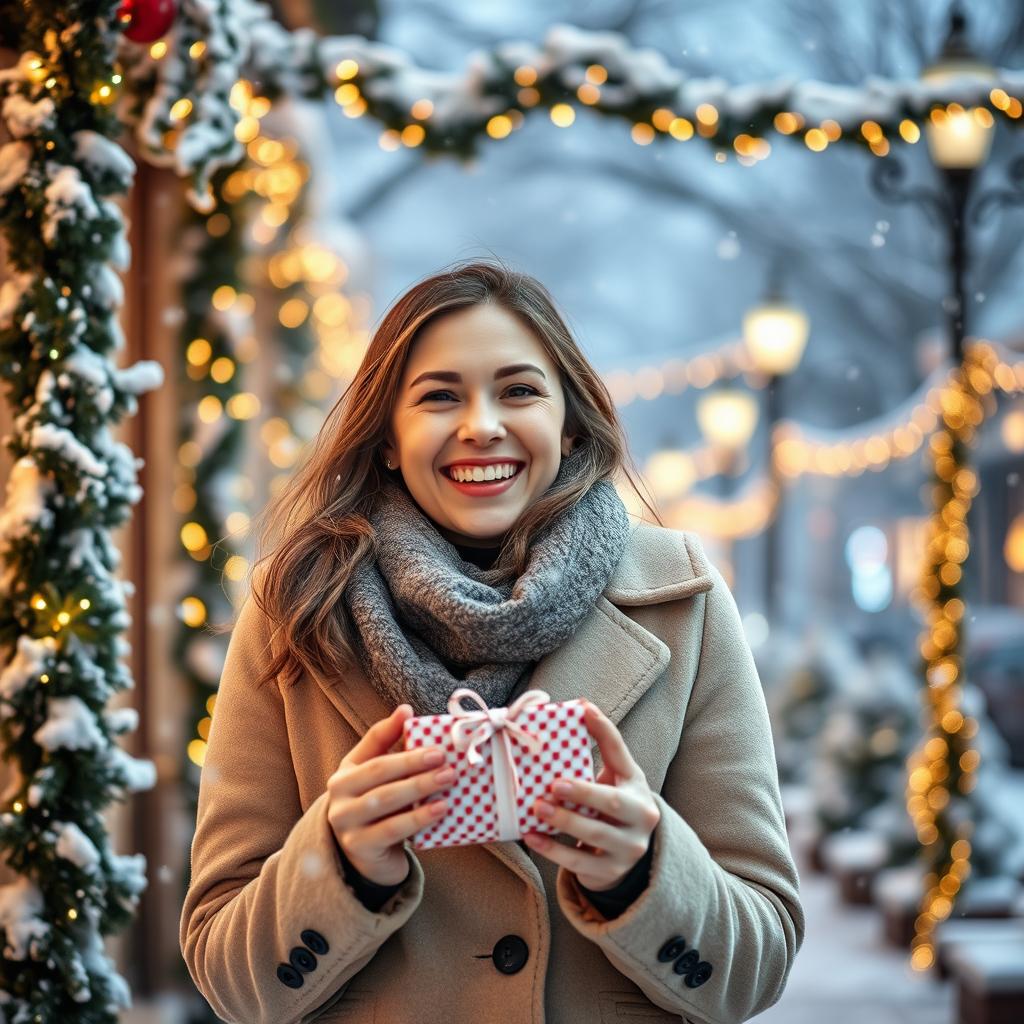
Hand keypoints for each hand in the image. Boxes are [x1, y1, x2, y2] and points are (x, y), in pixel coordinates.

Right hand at [326, 704, 455, 885]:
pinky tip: (441, 808)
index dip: (392, 731)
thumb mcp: (378, 777)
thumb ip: (388, 744)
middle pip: (379, 772)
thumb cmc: (377, 809)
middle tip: (443, 756)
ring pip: (385, 800)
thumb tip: (405, 710)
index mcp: (345, 773)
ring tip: (448, 778)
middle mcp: (339, 797)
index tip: (415, 718)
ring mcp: (347, 824)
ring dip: (420, 787)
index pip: (371, 747)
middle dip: (413, 762)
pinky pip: (392, 829)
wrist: (366, 858)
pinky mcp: (361, 848)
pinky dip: (419, 817)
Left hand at [522, 699, 660, 891]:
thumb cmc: (612, 806)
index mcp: (637, 788)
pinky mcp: (610, 872)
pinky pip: (578, 861)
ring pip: (595, 834)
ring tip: (538, 807)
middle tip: (554, 784)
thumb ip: (601, 749)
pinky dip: (552, 849)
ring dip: (564, 821)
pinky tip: (532, 836)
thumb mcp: (613, 779)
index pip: (622, 756)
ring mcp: (628, 849)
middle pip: (614, 803)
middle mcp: (641, 818)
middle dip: (584, 793)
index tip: (584, 710)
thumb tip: (581, 706)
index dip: (605, 732)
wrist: (625, 856)